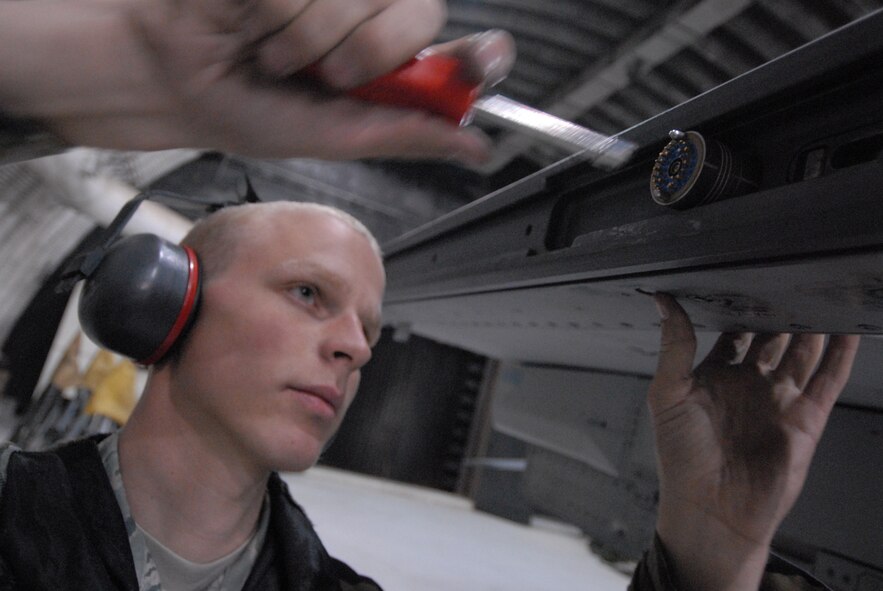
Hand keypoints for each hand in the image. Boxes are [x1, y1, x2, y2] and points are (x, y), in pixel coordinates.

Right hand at [0, 0, 514, 162]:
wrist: (177, 78)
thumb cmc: (250, 109)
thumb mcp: (337, 136)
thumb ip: (406, 133)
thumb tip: (475, 146)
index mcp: (387, 59)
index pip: (453, 47)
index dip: (479, 55)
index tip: (492, 57)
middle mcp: (369, 11)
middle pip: (416, 13)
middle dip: (365, 58)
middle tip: (324, 74)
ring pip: (357, 2)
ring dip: (307, 43)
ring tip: (276, 52)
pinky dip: (276, 18)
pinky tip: (256, 23)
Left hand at [649, 294, 859, 590]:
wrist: (712, 510)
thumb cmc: (682, 458)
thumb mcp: (667, 393)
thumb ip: (674, 346)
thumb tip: (664, 303)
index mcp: (714, 376)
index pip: (734, 332)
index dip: (741, 307)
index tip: (747, 275)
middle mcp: (749, 385)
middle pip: (772, 338)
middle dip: (781, 310)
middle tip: (791, 275)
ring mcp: (778, 400)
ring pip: (802, 353)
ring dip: (812, 326)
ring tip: (821, 291)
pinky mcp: (805, 419)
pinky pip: (827, 380)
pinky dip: (840, 354)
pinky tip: (846, 329)